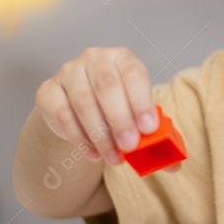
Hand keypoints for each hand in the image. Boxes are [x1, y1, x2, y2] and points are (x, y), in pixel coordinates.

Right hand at [35, 47, 159, 165]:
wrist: (76, 108)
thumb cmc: (115, 109)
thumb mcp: (137, 116)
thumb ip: (156, 137)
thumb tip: (174, 165)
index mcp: (122, 59)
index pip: (133, 73)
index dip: (141, 101)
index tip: (149, 129)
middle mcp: (95, 58)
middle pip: (106, 85)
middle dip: (120, 119)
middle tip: (130, 146)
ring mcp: (68, 72)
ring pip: (83, 101)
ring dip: (100, 134)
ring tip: (113, 157)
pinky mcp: (49, 91)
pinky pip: (63, 114)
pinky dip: (79, 138)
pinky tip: (93, 153)